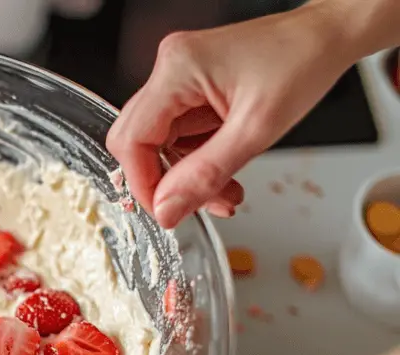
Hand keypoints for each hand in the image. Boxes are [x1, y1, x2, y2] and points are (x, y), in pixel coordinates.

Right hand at [106, 3, 357, 226]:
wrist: (329, 37)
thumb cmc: (303, 62)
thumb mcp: (256, 131)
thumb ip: (205, 174)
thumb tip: (166, 209)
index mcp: (178, 69)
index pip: (131, 140)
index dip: (143, 183)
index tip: (166, 211)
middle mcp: (170, 68)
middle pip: (138, 141)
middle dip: (166, 181)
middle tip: (196, 203)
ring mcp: (179, 77)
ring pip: (160, 143)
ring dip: (186, 174)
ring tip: (224, 190)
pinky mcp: (191, 87)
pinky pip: (179, 134)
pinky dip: (198, 159)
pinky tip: (223, 170)